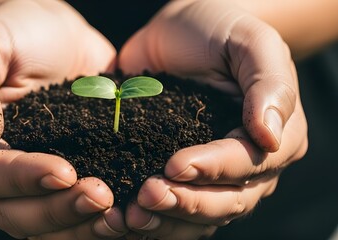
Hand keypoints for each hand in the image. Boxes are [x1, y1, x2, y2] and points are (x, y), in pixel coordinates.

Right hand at [0, 0, 126, 238]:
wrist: (51, 36)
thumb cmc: (15, 34)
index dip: (22, 178)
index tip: (64, 171)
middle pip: (11, 210)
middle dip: (57, 208)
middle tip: (100, 196)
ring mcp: (18, 182)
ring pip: (39, 223)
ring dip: (77, 225)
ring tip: (116, 215)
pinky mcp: (53, 181)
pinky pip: (65, 215)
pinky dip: (90, 222)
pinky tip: (121, 216)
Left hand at [119, 0, 307, 238]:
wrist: (181, 33)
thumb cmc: (220, 30)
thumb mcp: (250, 42)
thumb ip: (269, 84)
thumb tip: (271, 136)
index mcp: (277, 137)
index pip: (249, 164)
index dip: (213, 170)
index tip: (175, 164)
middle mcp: (248, 166)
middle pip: (225, 202)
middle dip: (186, 203)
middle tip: (147, 194)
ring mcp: (213, 176)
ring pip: (199, 217)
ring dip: (167, 220)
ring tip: (132, 215)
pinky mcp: (179, 175)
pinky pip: (174, 210)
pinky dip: (153, 218)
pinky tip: (125, 215)